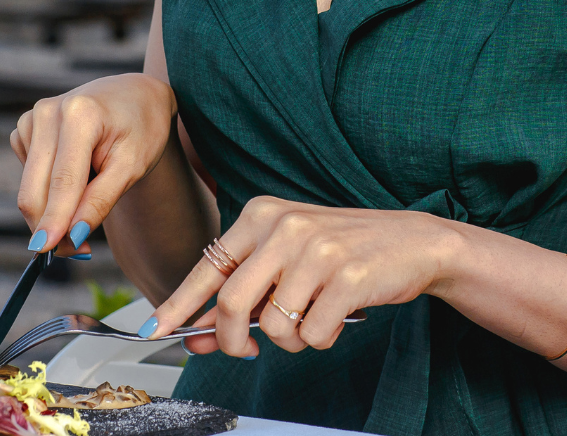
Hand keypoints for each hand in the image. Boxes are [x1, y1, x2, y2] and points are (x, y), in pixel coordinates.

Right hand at [10, 73, 176, 256]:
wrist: (134, 96)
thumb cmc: (141, 130)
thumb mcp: (133, 166)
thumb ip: (101, 200)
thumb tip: (71, 235)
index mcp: (79, 114)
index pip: (63, 180)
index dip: (54, 220)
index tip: (48, 251)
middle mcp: (48, 111)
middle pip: (35, 188)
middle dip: (50, 226)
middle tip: (77, 252)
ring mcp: (32, 118)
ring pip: (28, 188)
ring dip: (51, 212)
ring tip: (88, 208)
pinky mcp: (25, 128)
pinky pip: (28, 177)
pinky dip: (48, 190)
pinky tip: (75, 176)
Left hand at [144, 196, 460, 356]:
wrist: (413, 242)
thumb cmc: (341, 252)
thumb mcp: (284, 260)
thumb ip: (241, 293)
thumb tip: (193, 333)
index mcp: (260, 214)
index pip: (207, 267)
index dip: (178, 304)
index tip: (153, 329)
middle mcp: (283, 227)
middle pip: (231, 303)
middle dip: (231, 340)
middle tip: (243, 351)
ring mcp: (315, 251)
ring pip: (273, 325)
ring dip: (287, 341)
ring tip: (309, 321)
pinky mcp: (347, 278)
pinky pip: (312, 335)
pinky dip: (320, 339)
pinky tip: (335, 318)